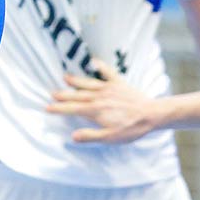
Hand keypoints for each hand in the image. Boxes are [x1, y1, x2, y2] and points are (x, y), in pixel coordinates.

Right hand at [46, 60, 161, 143]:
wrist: (151, 114)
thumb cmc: (131, 128)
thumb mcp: (110, 138)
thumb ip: (90, 136)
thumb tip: (73, 136)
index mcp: (95, 111)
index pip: (73, 109)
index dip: (59, 109)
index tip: (47, 108)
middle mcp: (99, 97)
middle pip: (77, 95)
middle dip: (63, 94)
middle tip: (52, 93)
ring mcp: (109, 88)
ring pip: (88, 83)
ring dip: (76, 81)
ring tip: (65, 77)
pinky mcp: (119, 84)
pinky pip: (107, 73)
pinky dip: (100, 66)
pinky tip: (94, 61)